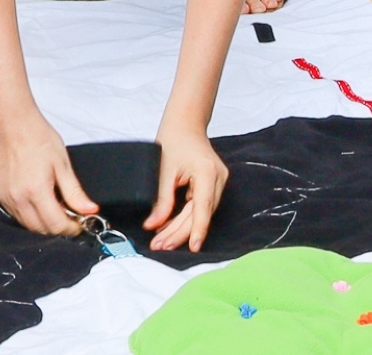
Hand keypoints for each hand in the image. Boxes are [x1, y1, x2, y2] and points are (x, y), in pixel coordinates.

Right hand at [0, 113, 96, 235]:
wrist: (13, 125)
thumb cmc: (37, 138)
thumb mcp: (63, 164)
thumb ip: (75, 192)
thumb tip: (90, 210)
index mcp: (37, 191)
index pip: (56, 225)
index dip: (72, 228)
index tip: (81, 223)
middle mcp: (19, 199)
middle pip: (41, 230)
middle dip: (59, 228)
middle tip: (72, 216)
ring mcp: (8, 198)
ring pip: (28, 226)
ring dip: (44, 223)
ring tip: (58, 207)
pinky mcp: (1, 195)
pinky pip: (17, 216)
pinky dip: (31, 216)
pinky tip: (41, 202)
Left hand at [142, 120, 228, 252]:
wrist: (185, 124)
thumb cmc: (174, 139)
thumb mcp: (163, 170)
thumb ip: (161, 200)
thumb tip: (153, 224)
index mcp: (207, 171)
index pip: (203, 207)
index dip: (198, 229)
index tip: (193, 247)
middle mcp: (218, 177)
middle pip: (200, 213)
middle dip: (180, 232)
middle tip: (160, 246)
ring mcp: (218, 181)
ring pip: (200, 212)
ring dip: (181, 228)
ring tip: (162, 241)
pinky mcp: (213, 184)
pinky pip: (200, 206)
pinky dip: (185, 217)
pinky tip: (170, 227)